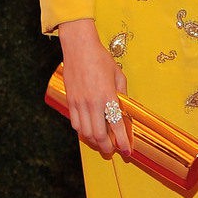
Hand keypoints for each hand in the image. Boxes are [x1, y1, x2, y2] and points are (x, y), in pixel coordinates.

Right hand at [58, 18, 130, 157]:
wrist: (79, 47)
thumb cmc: (100, 58)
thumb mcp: (118, 74)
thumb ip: (121, 92)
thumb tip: (123, 107)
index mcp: (108, 96)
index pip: (117, 126)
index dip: (123, 142)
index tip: (127, 151)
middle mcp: (93, 103)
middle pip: (99, 135)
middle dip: (107, 147)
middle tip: (112, 151)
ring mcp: (79, 103)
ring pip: (85, 133)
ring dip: (94, 142)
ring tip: (101, 143)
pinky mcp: (70, 101)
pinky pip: (75, 124)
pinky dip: (82, 132)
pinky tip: (88, 132)